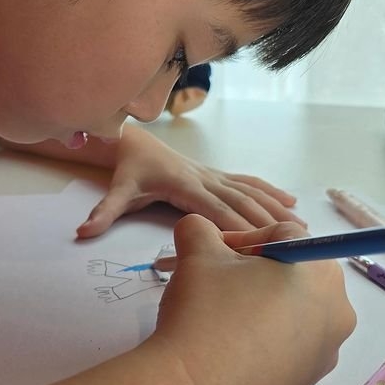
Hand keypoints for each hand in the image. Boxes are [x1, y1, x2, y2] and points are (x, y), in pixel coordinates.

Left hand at [76, 125, 304, 237]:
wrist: (133, 139)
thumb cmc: (128, 168)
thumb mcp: (116, 190)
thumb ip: (104, 211)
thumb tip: (83, 232)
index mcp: (184, 185)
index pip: (214, 210)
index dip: (237, 227)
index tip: (260, 245)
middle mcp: (204, 178)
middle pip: (240, 202)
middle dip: (267, 221)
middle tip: (293, 241)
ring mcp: (213, 174)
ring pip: (249, 191)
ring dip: (275, 207)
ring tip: (301, 225)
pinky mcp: (216, 174)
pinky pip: (246, 182)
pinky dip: (269, 190)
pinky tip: (289, 200)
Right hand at [151, 215, 356, 384]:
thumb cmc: (206, 313)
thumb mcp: (198, 253)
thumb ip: (200, 229)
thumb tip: (200, 230)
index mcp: (320, 270)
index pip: (283, 235)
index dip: (242, 238)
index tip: (213, 253)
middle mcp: (337, 311)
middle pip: (294, 273)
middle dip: (255, 271)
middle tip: (216, 280)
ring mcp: (325, 354)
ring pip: (292, 311)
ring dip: (258, 304)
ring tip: (218, 315)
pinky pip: (287, 348)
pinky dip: (262, 340)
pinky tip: (227, 348)